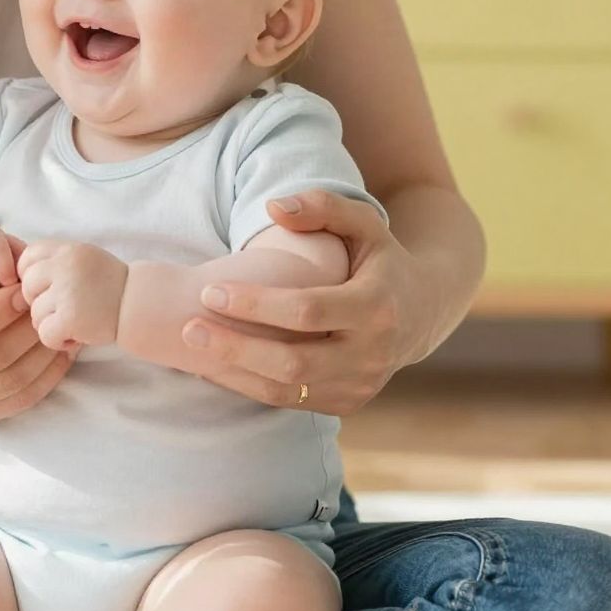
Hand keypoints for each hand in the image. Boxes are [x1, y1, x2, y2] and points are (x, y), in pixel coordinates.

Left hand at [18, 239, 127, 350]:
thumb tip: (14, 279)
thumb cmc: (110, 286)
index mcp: (67, 249)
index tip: (47, 290)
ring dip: (51, 324)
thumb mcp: (83, 259)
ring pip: (34, 314)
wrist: (141, 306)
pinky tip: (75, 337)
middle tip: (63, 310)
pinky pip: (45, 334)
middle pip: (26, 288)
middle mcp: (65, 265)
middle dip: (39, 304)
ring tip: (75, 323)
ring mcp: (67, 291)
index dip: (31, 278)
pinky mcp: (71, 317)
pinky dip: (58, 341)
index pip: (27, 259)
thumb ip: (54, 262)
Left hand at [181, 191, 411, 415]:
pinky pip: (291, 402)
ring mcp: (361, 384)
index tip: (210, 290)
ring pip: (287, 391)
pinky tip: (214, 366)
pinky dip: (249, 386)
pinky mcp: (348, 403)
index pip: (307, 311)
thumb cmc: (379, 259)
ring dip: (234, 373)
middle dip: (235, 347)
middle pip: (293, 362)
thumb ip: (321, 207)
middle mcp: (372, 353)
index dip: (256, 304)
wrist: (421, 311)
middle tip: (189, 327)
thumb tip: (274, 207)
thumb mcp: (362, 224)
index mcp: (377, 306)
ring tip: (192, 349)